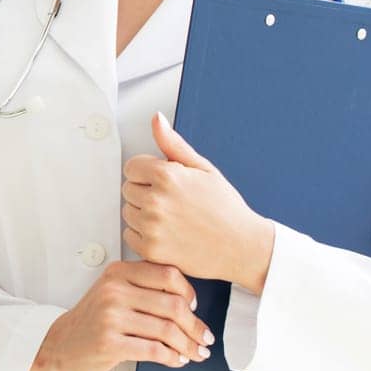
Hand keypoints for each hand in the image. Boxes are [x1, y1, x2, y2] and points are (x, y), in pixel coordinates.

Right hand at [29, 260, 212, 370]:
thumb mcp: (113, 293)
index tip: (195, 308)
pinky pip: (154, 350)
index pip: (167, 274)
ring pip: (167, 330)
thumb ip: (142, 288)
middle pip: (173, 305)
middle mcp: (114, 290)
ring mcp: (110, 317)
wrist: (59, 344)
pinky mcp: (110, 343)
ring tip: (196, 353)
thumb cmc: (92, 321)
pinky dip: (172, 357)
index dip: (189, 292)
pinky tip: (176, 360)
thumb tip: (188, 301)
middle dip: (196, 326)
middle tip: (205, 338)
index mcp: (118, 272)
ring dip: (188, 346)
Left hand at [122, 113, 275, 291]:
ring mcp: (152, 227)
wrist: (243, 247)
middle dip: (145, 192)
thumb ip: (173, 144)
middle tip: (172, 202)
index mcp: (167, 176)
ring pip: (128, 212)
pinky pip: (129, 236)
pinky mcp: (151, 250)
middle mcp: (156, 201)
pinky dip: (143, 235)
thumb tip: (157, 120)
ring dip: (143, 214)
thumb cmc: (226, 208)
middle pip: (127, 189)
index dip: (147, 173)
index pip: (131, 167)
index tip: (163, 182)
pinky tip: (166, 233)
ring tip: (171, 218)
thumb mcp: (203, 169)